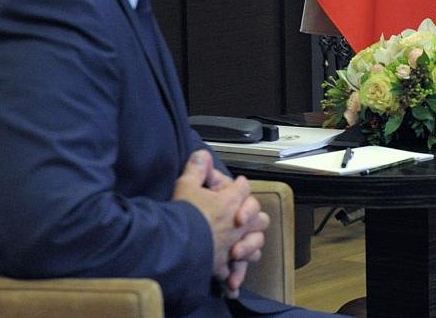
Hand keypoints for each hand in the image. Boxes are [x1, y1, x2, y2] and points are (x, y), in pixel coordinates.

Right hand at [172, 150, 267, 294]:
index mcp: (230, 202)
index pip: (243, 188)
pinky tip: (232, 282)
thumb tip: (201, 153)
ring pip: (255, 245)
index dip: (240, 186)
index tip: (239, 185)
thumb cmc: (182, 214)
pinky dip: (233, 274)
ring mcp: (233, 244)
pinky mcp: (223, 263)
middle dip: (253, 217)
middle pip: (260, 218)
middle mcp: (237, 224)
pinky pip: (234, 269)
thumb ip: (196, 169)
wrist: (176, 243)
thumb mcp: (186, 186)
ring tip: (242, 248)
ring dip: (250, 246)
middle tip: (243, 218)